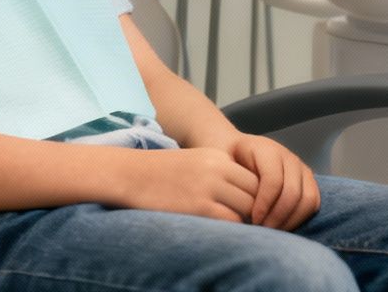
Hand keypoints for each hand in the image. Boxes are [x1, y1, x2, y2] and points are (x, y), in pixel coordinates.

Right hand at [114, 146, 258, 222]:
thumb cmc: (161, 171)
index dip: (257, 195)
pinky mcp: (199, 207)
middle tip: (248, 222)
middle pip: (255, 193)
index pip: (255, 177)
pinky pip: (231, 221)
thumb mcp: (195, 160)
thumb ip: (220, 171)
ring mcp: (209, 187)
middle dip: (256, 209)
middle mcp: (218, 169)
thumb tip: (242, 192)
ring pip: (247, 208)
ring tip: (236, 228)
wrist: (130, 174)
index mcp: (218, 156)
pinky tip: (223, 231)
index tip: (249, 208)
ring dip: (246, 220)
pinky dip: (233, 229)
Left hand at [225, 134, 320, 229]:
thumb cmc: (230, 162)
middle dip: (277, 216)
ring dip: (290, 220)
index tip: (253, 220)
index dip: (264, 204)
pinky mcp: (309, 180)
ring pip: (306, 199)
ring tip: (272, 230)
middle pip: (292, 192)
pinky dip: (300, 218)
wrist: (241, 151)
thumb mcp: (225, 164)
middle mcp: (289, 157)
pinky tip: (283, 226)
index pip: (273, 180)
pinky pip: (313, 202)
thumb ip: (233, 181)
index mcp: (267, 150)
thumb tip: (240, 211)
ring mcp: (302, 168)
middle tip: (263, 230)